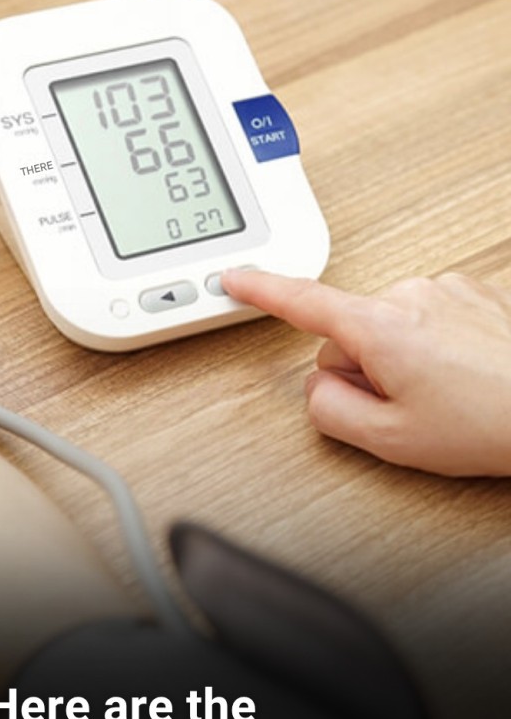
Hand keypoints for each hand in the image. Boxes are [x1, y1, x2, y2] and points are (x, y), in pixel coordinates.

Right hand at [223, 269, 510, 476]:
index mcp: (381, 327)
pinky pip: (422, 320)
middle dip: (360, 370)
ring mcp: (444, 290)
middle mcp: (410, 295)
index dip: (261, 292)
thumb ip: (328, 411)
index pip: (302, 302)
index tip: (234, 279)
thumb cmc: (490, 423)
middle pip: (347, 333)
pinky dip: (428, 348)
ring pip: (386, 328)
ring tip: (439, 394)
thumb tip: (316, 388)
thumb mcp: (388, 439)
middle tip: (401, 407)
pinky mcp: (471, 293)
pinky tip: (457, 376)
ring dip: (397, 361)